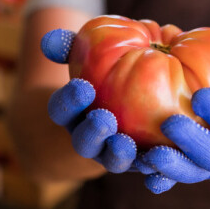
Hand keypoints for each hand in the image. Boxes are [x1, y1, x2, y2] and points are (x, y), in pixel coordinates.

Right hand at [41, 29, 137, 172]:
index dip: (69, 101)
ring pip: (112, 160)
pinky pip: (144, 168)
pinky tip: (160, 159)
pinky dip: (151, 168)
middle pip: (84, 141)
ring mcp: (112, 154)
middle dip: (92, 132)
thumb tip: (50, 40)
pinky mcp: (139, 163)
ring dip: (118, 154)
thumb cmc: (101, 76)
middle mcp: (88, 139)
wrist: (124, 109)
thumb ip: (70, 47)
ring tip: (126, 144)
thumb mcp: (86, 59)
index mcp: (70, 115)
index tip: (82, 87)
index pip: (62, 109)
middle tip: (104, 118)